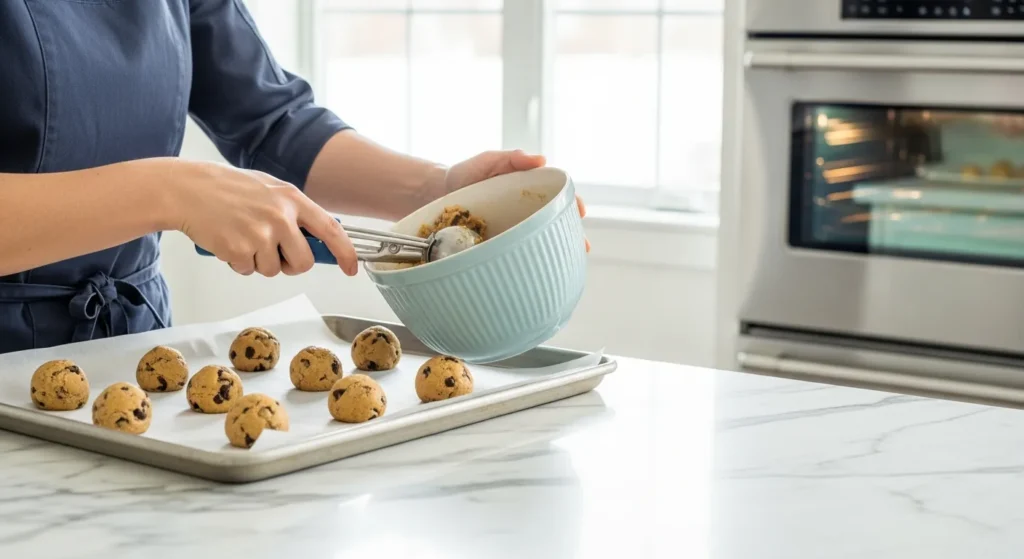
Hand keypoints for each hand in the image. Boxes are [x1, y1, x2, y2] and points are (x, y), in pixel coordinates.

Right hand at [163, 160, 358, 276]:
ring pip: (272, 270)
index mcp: (292, 198)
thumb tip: (317, 237)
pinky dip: (238, 263)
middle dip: (290, 265)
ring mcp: (260, 234)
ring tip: (241, 238)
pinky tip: (227, 241)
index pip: (330, 229)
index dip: (345, 252)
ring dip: (258, 263)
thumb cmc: (225, 188)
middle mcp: (280, 216)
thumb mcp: (268, 188)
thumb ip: (293, 210)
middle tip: (272, 253)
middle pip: (303, 262)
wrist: (185, 189)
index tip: (351, 268)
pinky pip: (248, 270)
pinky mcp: (239, 249)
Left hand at [441, 150, 589, 251]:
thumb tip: (542, 160)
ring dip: (555, 251)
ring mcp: (512, 231)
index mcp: (527, 191)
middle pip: (554, 222)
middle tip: (582, 246)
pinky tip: (537, 272)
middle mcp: (524, 213)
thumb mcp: (487, 160)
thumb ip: (512, 158)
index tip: (580, 211)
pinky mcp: (498, 247)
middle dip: (571, 233)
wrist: (434, 195)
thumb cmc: (464, 174)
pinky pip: (516, 255)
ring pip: (539, 241)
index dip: (572, 203)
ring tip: (567, 263)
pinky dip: (528, 262)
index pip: (557, 196)